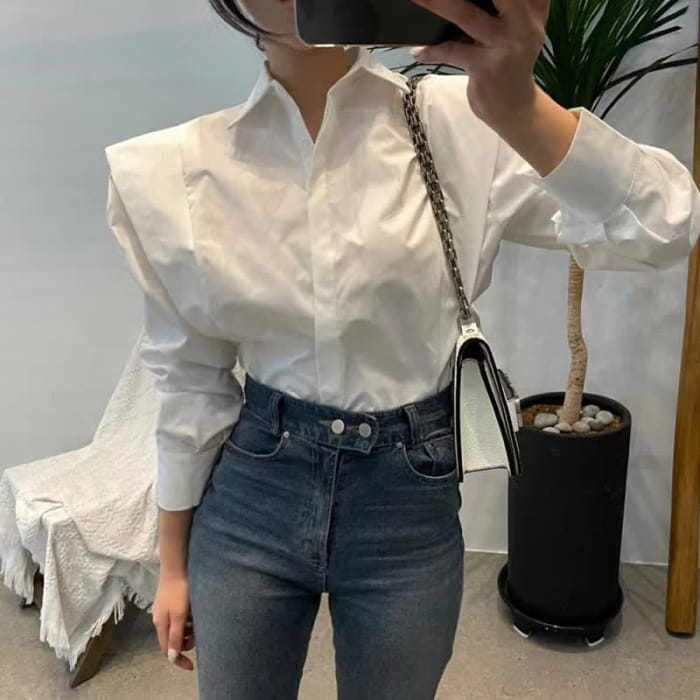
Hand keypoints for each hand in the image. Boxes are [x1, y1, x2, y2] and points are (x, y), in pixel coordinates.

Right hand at [151, 572, 195, 670]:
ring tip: (198, 619)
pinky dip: (188, 619)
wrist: (177, 566)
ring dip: (189, 630)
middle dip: (186, 642)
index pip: (167, 650)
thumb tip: (172, 657)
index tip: (192, 666)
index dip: (179, 660)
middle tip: (199, 633)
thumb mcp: (179, 615)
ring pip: (178, 628)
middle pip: (173, 640)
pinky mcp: (171, 601)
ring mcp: (165, 609)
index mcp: (160, 625)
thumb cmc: (179, 591)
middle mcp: (160, 619)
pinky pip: (180, 617)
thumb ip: (175, 636)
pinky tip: (195, 610)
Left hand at [407, 0, 549, 126]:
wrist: (513, 107)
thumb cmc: (507, 60)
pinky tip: (418, 50)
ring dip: (436, 3)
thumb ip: (503, 4)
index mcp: (533, 6)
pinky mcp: (486, 69)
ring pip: (466, 15)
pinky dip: (432, 50)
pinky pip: (451, 52)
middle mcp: (524, 22)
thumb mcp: (515, 26)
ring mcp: (506, 46)